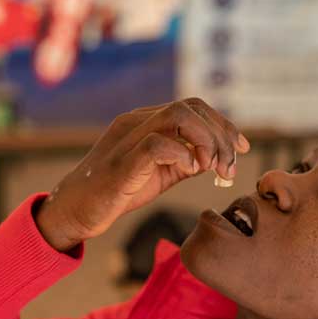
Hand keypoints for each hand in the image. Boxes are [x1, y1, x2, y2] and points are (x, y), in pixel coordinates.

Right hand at [36, 98, 249, 250]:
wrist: (75, 211)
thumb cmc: (116, 193)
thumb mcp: (159, 175)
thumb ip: (184, 162)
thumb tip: (215, 158)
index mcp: (146, 121)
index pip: (194, 107)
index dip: (224, 124)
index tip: (242, 148)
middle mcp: (137, 122)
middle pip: (191, 107)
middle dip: (221, 135)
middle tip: (229, 168)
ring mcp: (128, 139)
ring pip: (177, 116)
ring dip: (206, 141)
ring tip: (213, 169)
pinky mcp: (122, 163)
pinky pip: (158, 144)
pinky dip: (182, 155)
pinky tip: (189, 172)